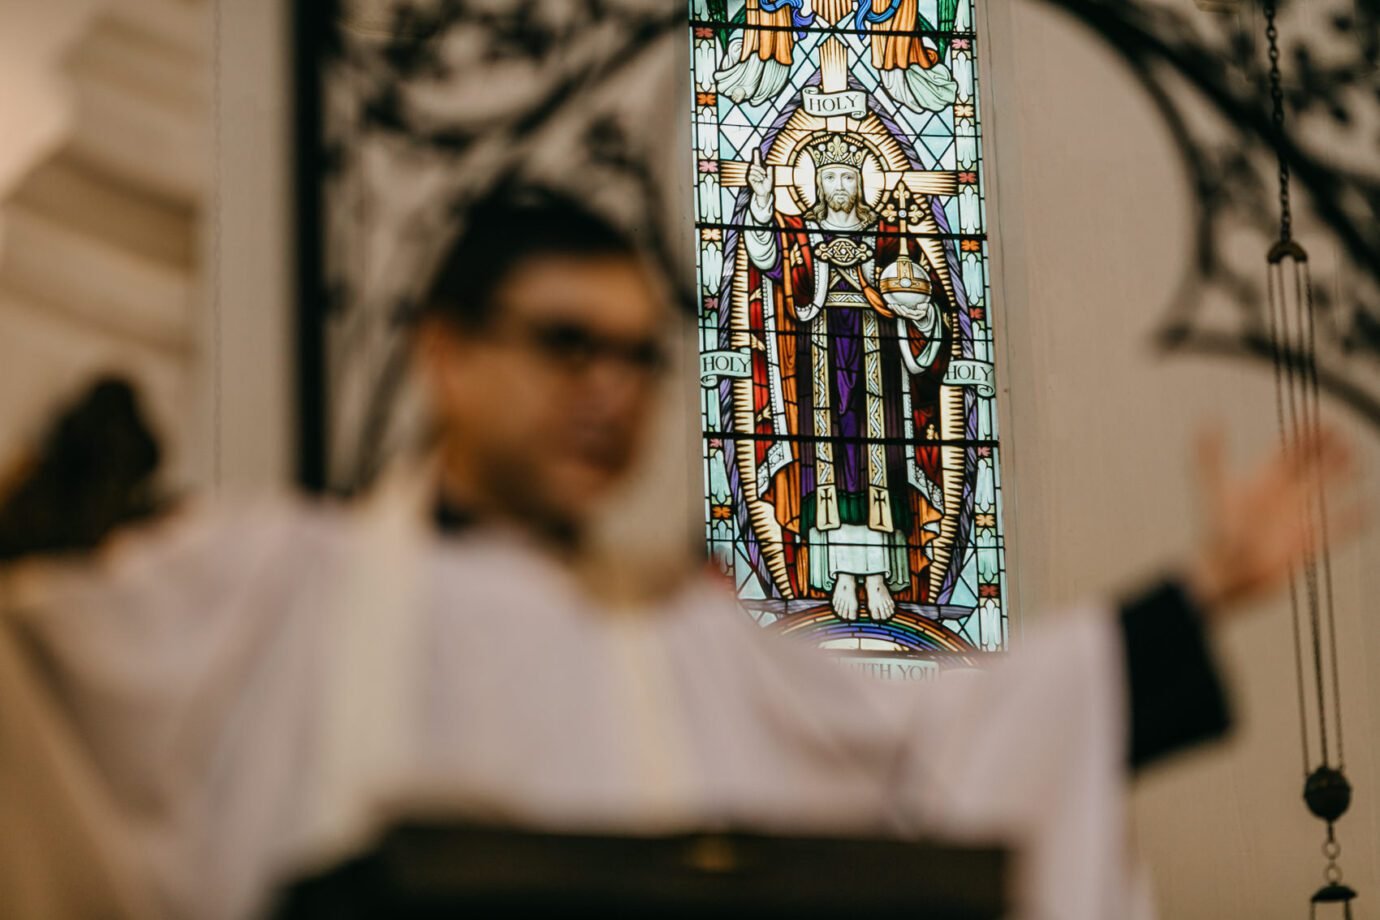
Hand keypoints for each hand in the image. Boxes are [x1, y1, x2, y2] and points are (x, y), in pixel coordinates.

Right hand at [747, 148, 771, 203]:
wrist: (765, 193)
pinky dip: (757, 177)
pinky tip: (759, 180)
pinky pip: (751, 174)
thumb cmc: (767, 185)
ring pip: (753, 169)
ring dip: (759, 174)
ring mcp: (751, 175)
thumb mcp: (770, 178)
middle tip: (764, 174)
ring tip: (762, 178)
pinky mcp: (749, 179)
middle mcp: (755, 171)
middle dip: (760, 168)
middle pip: (754, 165)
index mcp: (760, 169)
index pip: (757, 161)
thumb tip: (770, 166)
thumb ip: (770, 172)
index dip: (756, 155)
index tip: (756, 149)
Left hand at [889, 298, 934, 323]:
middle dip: (898, 309)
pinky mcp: (903, 315)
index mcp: (917, 316)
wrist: (923, 312)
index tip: (902, 305)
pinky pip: (897, 313)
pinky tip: (889, 306)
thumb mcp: (926, 307)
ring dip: (894, 309)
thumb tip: (918, 306)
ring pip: (899, 314)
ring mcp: (907, 317)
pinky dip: (893, 309)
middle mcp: (911, 317)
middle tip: (894, 304)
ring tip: (891, 305)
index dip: (905, 309)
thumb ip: (923, 306)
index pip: (909, 313)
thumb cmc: (925, 308)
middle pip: (903, 314)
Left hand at [1185, 424, 1365, 618]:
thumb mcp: (1215, 489)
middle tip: (1344, 435)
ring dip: (1340, 478)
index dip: (1304, 437)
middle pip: (1309, 469)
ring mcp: (1295, 520)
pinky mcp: (1306, 544)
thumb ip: (1212, 456)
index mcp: (1261, 483)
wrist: (1226, 574)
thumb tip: (1208, 418)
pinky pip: (1335, 529)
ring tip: (1357, 462)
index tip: (1321, 421)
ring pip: (1323, 493)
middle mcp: (1281, 498)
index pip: (1288, 453)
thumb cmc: (1216, 534)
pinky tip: (1369, 508)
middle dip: (1327, 452)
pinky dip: (1353, 519)